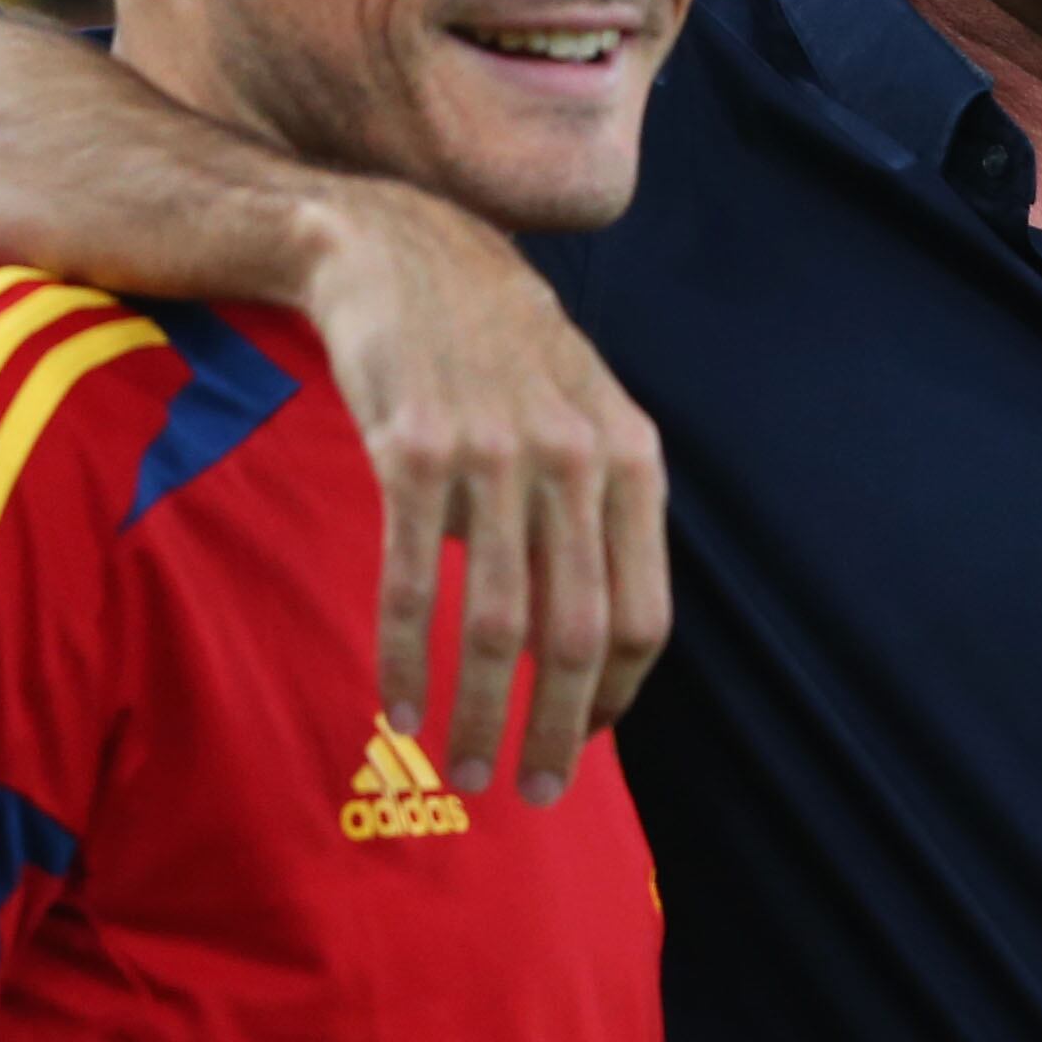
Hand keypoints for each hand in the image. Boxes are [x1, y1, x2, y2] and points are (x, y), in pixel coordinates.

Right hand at [296, 181, 669, 806]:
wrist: (404, 250)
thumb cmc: (497, 344)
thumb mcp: (583, 405)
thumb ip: (603, 502)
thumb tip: (601, 632)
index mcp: (630, 456)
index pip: (644, 612)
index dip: (615, 696)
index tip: (583, 744)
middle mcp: (573, 458)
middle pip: (577, 633)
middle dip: (554, 730)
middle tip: (528, 791)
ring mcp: (494, 454)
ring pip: (497, 623)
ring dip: (480, 713)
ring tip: (462, 768)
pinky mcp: (413, 451)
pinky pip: (411, 582)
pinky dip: (404, 658)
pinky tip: (397, 706)